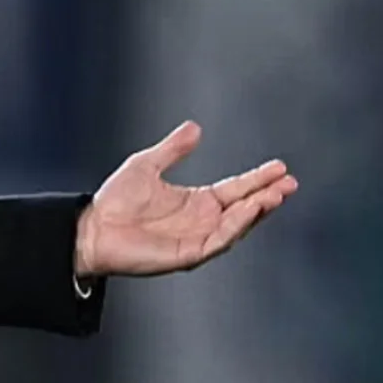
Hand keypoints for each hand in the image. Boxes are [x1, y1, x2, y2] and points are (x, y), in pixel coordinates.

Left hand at [74, 120, 295, 277]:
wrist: (93, 228)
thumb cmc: (115, 201)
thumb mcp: (147, 165)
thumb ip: (173, 149)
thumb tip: (194, 128)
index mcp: (197, 202)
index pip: (235, 189)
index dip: (258, 179)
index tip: (280, 167)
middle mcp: (202, 221)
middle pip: (244, 208)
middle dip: (268, 195)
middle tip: (289, 182)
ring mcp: (197, 238)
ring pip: (237, 225)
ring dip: (258, 210)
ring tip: (276, 194)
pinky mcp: (188, 254)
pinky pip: (218, 240)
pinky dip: (235, 226)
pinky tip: (248, 210)